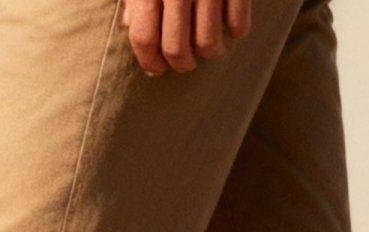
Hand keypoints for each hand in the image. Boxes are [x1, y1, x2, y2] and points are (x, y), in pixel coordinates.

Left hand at [123, 0, 250, 74]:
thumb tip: (130, 28)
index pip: (144, 38)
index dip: (149, 61)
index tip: (156, 69)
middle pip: (176, 49)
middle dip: (181, 64)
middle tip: (185, 62)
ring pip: (209, 44)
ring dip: (209, 52)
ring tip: (208, 44)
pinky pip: (238, 25)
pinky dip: (235, 31)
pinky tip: (230, 25)